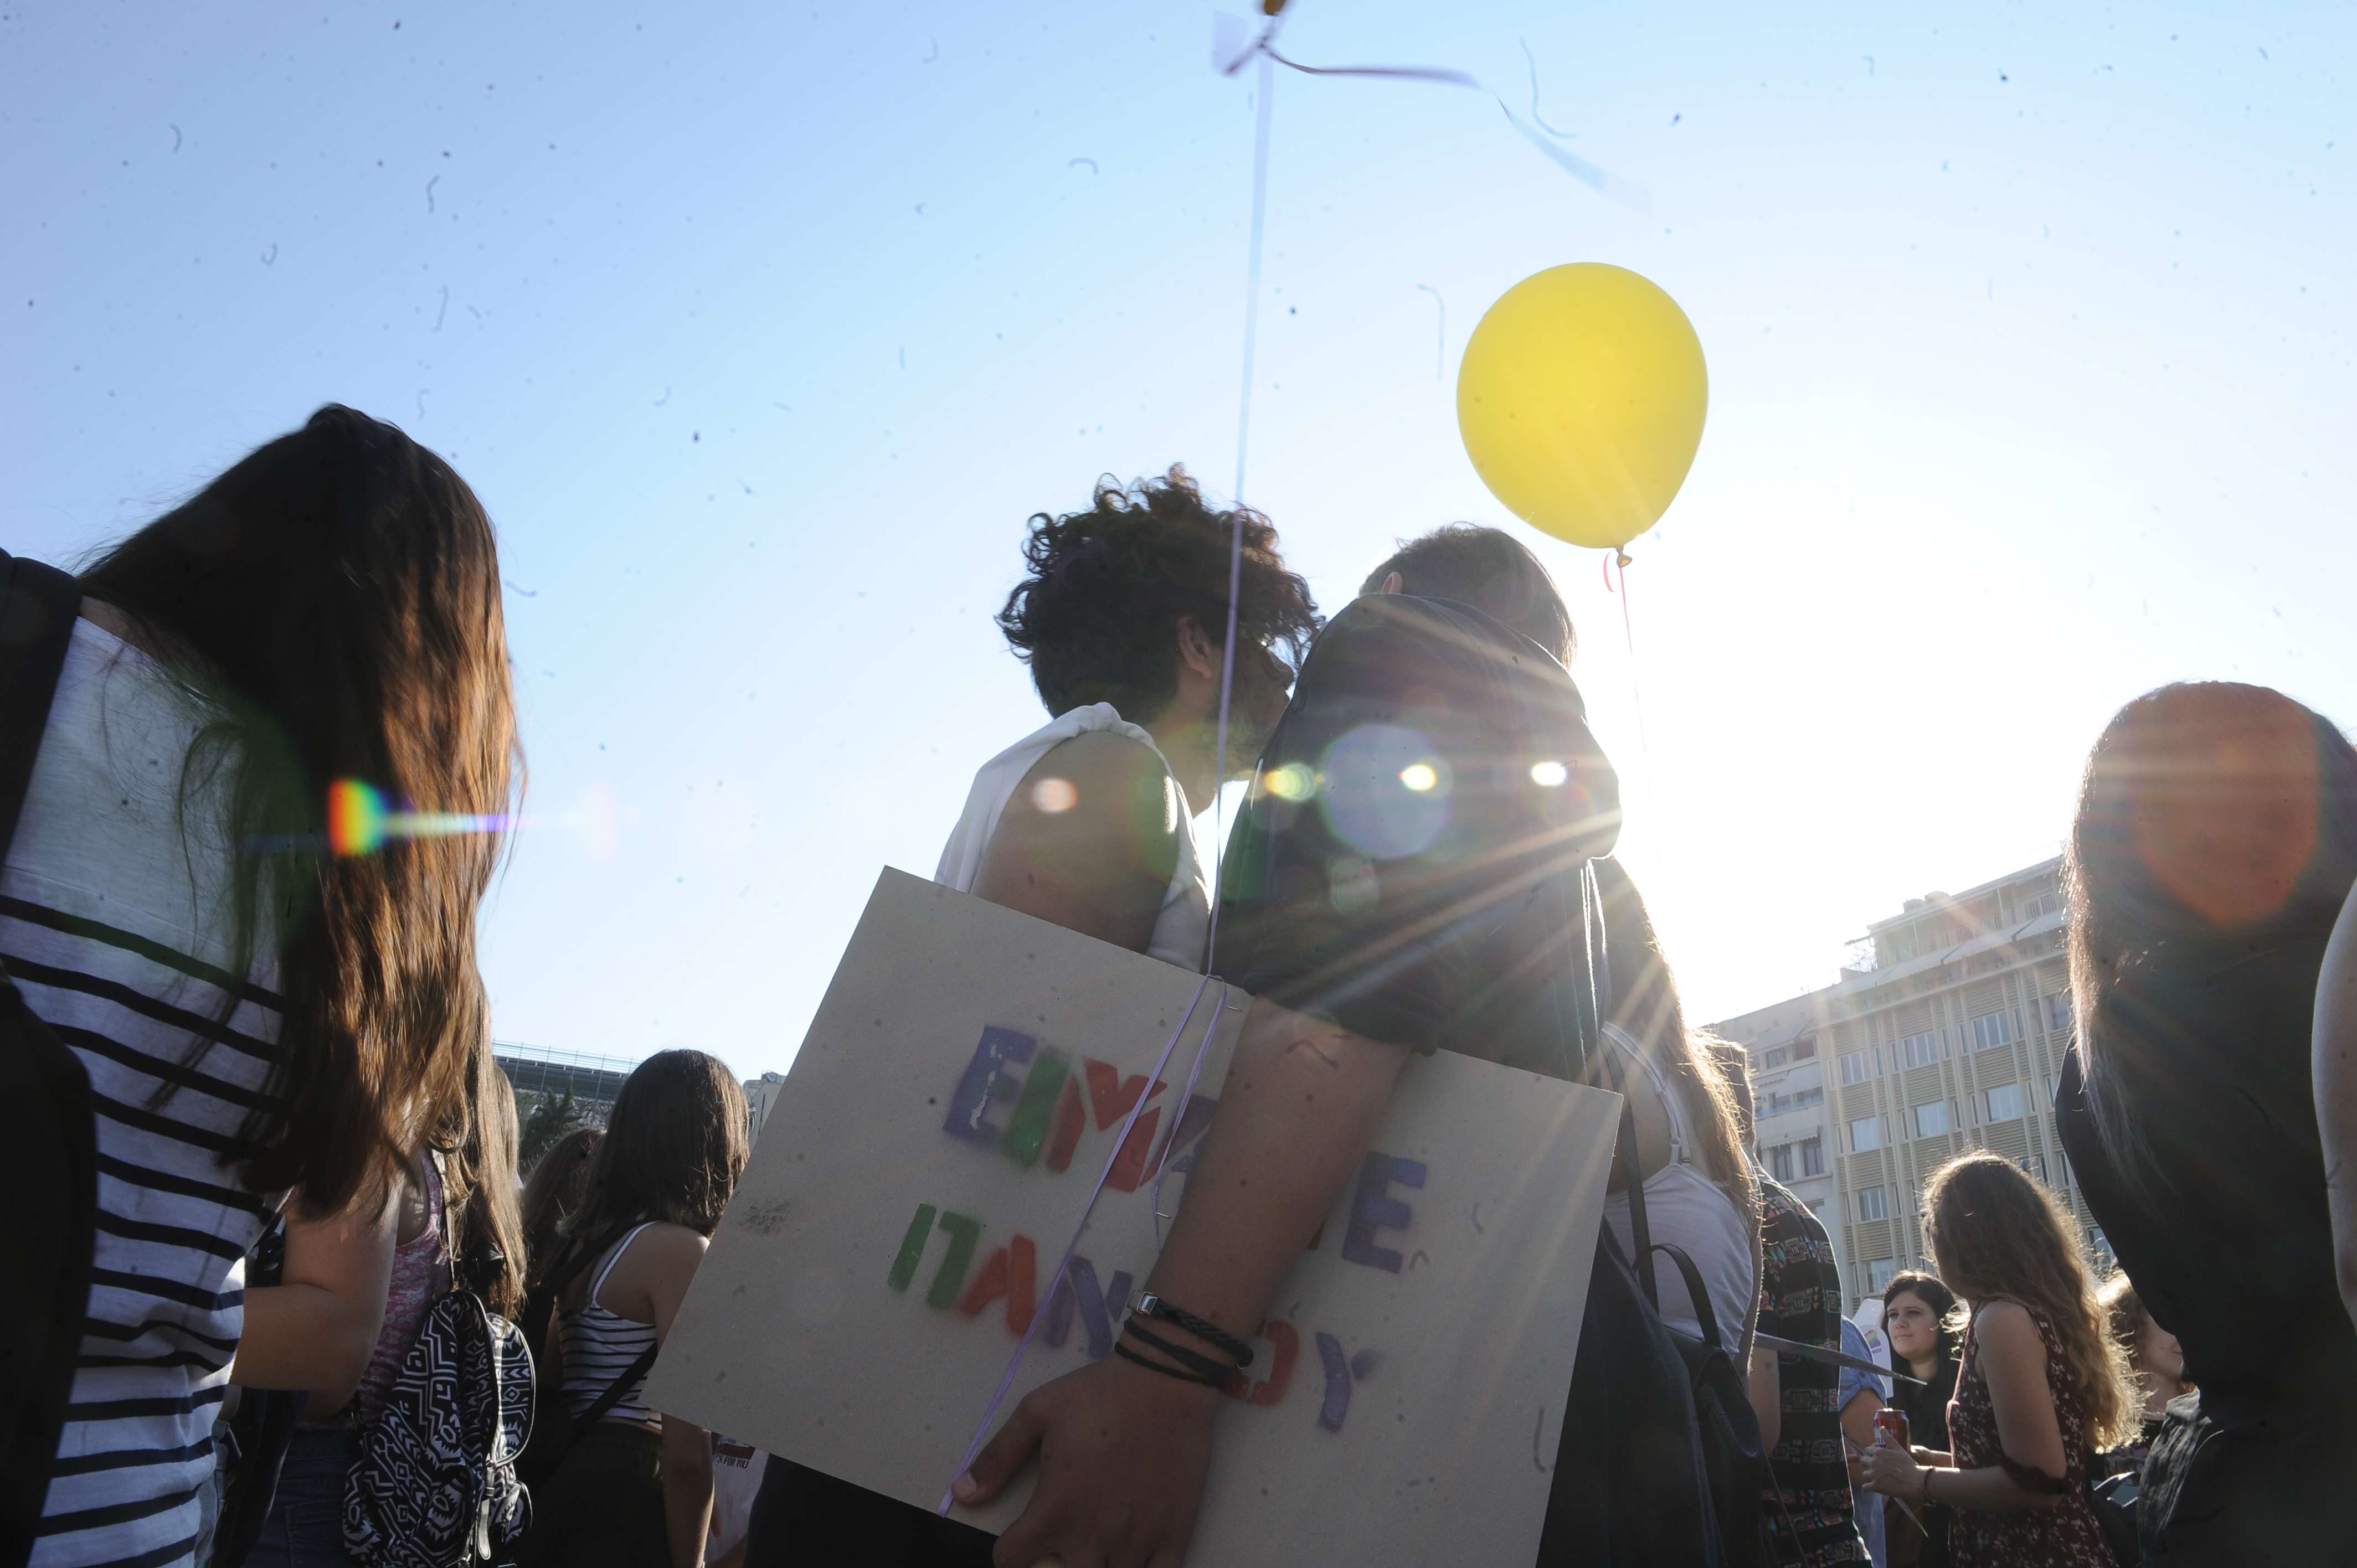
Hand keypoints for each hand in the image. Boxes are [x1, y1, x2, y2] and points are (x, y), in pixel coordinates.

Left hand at [953, 1353, 1220, 1567]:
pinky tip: (1134, 1554)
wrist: (1166, 1379)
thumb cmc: (1100, 1393)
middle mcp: (1092, 1535)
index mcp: (1055, 1508)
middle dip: (1056, 1562)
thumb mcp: (1037, 1413)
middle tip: (1067, 1535)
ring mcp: (1136, 1541)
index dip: (1009, 1552)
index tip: (1021, 1539)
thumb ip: (997, 1458)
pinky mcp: (1173, 1538)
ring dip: (1098, 1564)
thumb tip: (963, 1494)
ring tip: (1100, 1540)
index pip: (1011, 1560)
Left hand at [1860, 1441, 1924, 1499]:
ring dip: (1870, 1476)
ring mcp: (1874, 1474)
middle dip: (1869, 1464)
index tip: (1878, 1459)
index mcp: (1879, 1452)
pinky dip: (1869, 1487)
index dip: (1872, 1455)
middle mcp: (1874, 1462)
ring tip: (1880, 1478)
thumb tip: (1882, 1427)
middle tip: (1879, 1469)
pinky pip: (1865, 1487)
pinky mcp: (1876, 1486)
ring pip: (1864, 1474)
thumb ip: (1888, 1438)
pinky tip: (1876, 1487)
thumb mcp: (1899, 1449)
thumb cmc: (1909, 1465)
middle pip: (1863, 1461)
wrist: (1916, 1481)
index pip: (1867, 1450)